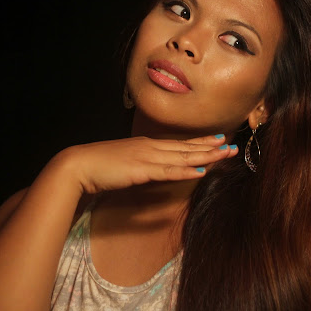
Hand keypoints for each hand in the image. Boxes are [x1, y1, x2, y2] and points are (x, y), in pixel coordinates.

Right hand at [52, 135, 237, 194]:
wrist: (78, 166)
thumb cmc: (98, 166)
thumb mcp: (125, 164)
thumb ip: (141, 166)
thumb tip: (152, 170)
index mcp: (147, 146)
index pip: (179, 144)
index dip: (200, 142)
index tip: (218, 140)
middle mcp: (151, 148)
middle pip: (187, 148)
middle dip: (212, 147)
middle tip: (232, 146)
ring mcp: (147, 157)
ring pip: (183, 157)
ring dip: (207, 156)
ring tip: (225, 154)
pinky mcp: (141, 170)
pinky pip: (169, 171)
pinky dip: (186, 170)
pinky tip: (202, 170)